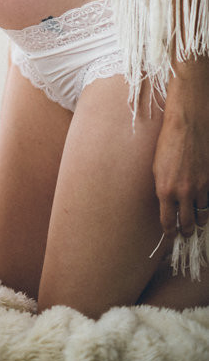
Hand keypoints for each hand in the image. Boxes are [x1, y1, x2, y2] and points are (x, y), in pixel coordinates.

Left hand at [153, 55, 208, 238]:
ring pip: (203, 215)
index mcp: (165, 190)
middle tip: (186, 234)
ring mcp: (199, 187)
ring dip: (199, 220)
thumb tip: (165, 204)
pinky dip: (207, 205)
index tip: (170, 235)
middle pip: (187, 223)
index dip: (169, 232)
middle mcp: (183, 192)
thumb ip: (162, 188)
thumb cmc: (167, 142)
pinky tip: (204, 206)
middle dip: (186, 231)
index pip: (168, 222)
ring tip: (196, 222)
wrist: (187, 125)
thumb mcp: (156, 167)